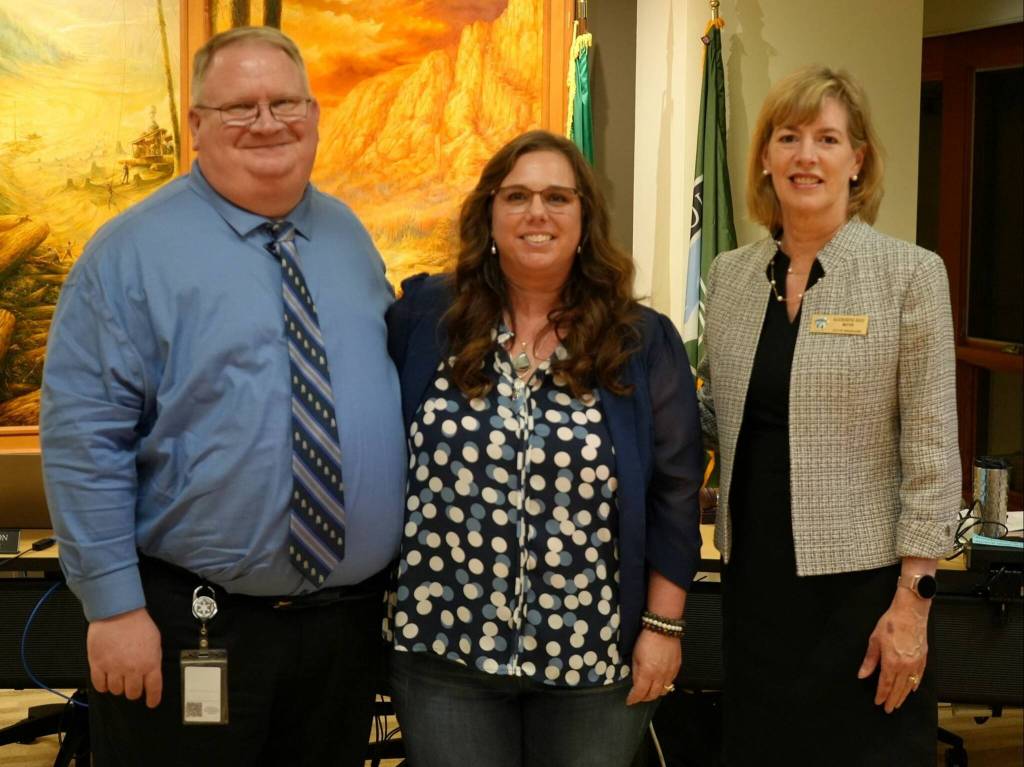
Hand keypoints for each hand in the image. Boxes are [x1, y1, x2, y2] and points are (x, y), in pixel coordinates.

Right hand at [87, 607, 162, 707]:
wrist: (117, 613)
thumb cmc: (137, 623)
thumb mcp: (155, 641)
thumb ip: (153, 659)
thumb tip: (152, 672)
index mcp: (150, 663)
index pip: (153, 689)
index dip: (153, 699)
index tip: (151, 703)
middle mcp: (132, 669)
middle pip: (133, 693)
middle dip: (134, 691)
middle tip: (132, 685)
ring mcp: (114, 668)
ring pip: (116, 690)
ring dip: (118, 687)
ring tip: (119, 678)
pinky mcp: (98, 665)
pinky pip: (99, 685)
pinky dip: (103, 686)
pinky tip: (106, 680)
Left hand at [626, 629, 680, 704]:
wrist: (663, 628)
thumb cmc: (646, 639)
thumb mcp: (635, 655)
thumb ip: (636, 671)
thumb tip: (636, 682)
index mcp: (647, 672)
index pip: (640, 693)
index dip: (633, 699)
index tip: (629, 701)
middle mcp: (660, 676)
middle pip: (653, 695)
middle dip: (644, 698)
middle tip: (638, 697)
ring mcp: (670, 673)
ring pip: (664, 691)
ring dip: (655, 693)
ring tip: (649, 691)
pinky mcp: (676, 668)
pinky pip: (671, 682)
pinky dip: (664, 685)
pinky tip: (659, 682)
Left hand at [857, 591, 927, 713]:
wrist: (910, 613)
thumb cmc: (891, 624)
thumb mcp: (874, 640)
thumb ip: (869, 661)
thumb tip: (862, 675)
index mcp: (892, 662)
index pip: (886, 684)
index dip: (882, 695)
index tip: (878, 702)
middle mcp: (905, 666)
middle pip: (898, 688)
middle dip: (892, 699)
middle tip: (888, 709)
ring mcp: (916, 663)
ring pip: (909, 685)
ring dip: (903, 696)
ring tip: (898, 703)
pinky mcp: (923, 658)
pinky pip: (919, 676)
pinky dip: (915, 685)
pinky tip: (912, 689)